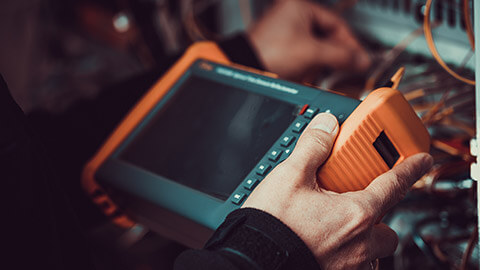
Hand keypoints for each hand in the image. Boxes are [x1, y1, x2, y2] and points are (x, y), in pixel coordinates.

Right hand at [242, 113, 432, 268]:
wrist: (252, 260)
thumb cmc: (272, 226)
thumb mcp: (289, 177)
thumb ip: (313, 148)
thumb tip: (325, 127)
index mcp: (355, 214)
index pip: (393, 185)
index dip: (410, 169)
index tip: (422, 161)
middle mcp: (359, 243)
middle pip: (387, 226)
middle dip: (378, 213)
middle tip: (354, 199)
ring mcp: (349, 263)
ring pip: (371, 248)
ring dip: (361, 234)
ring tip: (333, 221)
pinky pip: (353, 261)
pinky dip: (344, 249)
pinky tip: (321, 238)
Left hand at [247, 0, 370, 81]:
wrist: (246, 70)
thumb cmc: (269, 53)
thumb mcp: (312, 53)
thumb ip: (340, 55)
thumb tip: (360, 60)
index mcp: (299, 7)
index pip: (336, 23)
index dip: (350, 42)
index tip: (359, 57)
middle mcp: (291, 16)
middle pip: (326, 36)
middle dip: (332, 54)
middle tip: (344, 66)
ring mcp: (285, 31)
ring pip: (315, 47)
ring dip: (319, 61)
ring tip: (316, 70)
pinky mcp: (280, 47)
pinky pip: (303, 55)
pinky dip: (307, 65)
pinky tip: (305, 73)